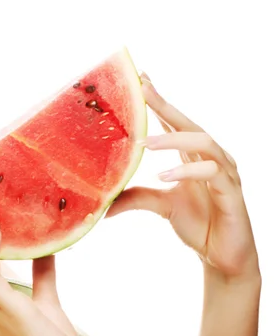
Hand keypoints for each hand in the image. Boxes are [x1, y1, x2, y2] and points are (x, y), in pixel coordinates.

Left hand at [106, 73, 258, 281]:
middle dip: (164, 104)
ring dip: (173, 139)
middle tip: (142, 88)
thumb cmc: (197, 224)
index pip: (174, 122)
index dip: (158, 101)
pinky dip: (188, 171)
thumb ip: (135, 197)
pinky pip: (212, 173)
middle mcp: (210, 157)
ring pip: (203, 142)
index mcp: (192, 156)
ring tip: (144, 143)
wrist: (221, 256)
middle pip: (188, 122)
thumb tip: (102, 203)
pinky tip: (165, 176)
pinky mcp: (232, 191)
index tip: (140, 79)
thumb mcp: (160, 206)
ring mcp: (224, 172)